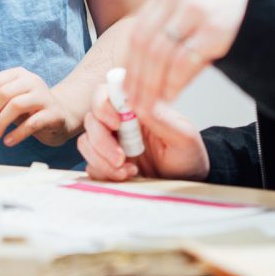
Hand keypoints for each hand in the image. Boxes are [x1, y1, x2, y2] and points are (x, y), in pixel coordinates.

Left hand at [0, 68, 82, 147]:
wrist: (62, 117)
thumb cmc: (30, 108)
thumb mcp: (9, 100)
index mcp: (18, 74)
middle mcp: (32, 81)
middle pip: (3, 93)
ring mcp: (44, 96)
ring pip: (16, 105)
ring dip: (0, 122)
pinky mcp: (54, 113)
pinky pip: (33, 122)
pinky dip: (17, 133)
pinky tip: (8, 141)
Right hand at [77, 83, 209, 181]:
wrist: (188, 182)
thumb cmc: (188, 155)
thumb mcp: (183, 136)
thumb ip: (160, 119)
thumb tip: (137, 104)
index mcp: (135, 108)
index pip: (106, 93)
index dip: (102, 105)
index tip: (116, 124)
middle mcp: (119, 122)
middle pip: (91, 119)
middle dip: (101, 141)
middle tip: (120, 158)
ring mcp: (111, 143)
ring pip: (86, 142)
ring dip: (101, 159)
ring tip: (127, 171)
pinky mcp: (106, 164)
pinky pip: (90, 164)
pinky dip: (103, 172)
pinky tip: (126, 176)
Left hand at [123, 0, 249, 118]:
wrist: (270, 5)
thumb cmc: (227, 14)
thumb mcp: (191, 10)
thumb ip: (167, 29)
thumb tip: (138, 69)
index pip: (138, 31)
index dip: (129, 63)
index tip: (125, 87)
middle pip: (145, 43)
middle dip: (137, 78)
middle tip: (133, 103)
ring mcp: (197, 10)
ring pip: (161, 55)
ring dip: (152, 85)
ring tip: (150, 105)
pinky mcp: (217, 29)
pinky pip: (184, 62)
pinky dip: (173, 83)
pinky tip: (170, 97)